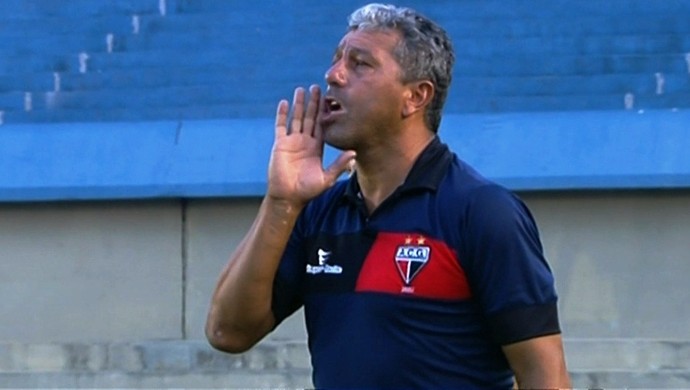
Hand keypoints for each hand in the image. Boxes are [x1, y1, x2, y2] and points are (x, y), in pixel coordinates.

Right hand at [267, 85, 355, 205]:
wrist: (288, 197)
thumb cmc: (308, 191)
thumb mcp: (327, 178)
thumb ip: (339, 165)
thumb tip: (353, 153)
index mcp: (317, 148)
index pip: (322, 126)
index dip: (326, 112)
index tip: (330, 99)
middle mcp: (305, 142)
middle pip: (310, 118)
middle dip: (314, 103)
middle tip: (318, 87)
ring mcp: (292, 142)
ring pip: (296, 118)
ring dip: (299, 104)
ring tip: (302, 89)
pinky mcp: (280, 144)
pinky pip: (281, 126)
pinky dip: (282, 114)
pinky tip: (284, 102)